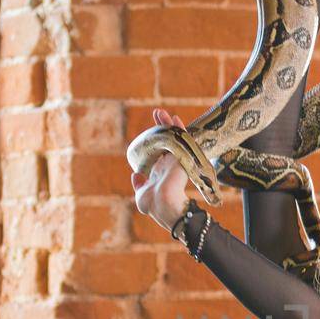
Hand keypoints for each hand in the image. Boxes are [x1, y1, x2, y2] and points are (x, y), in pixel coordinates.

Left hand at [131, 107, 191, 233]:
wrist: (165, 206)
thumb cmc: (154, 205)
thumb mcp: (142, 195)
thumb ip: (139, 185)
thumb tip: (136, 175)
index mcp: (161, 172)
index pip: (159, 152)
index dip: (156, 141)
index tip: (150, 132)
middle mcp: (170, 164)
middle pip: (167, 142)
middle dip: (161, 128)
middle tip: (156, 115)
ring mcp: (177, 160)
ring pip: (174, 138)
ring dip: (168, 125)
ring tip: (160, 112)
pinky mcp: (183, 157)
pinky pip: (183, 140)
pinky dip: (179, 129)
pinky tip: (174, 118)